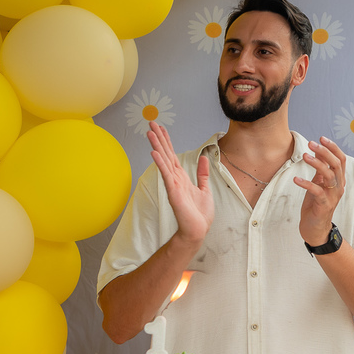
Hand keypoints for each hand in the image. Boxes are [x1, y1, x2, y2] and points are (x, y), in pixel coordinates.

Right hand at [148, 121, 212, 245]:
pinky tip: (154, 152)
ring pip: (163, 160)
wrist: (198, 230)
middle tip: (151, 123)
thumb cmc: (200, 214)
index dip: (167, 141)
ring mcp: (173, 184)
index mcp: (182, 177)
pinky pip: (166, 174)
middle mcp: (175, 178)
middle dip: (159, 138)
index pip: (172, 155)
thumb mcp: (205, 189)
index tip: (161, 128)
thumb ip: (202, 173)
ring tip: (149, 132)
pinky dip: (160, 163)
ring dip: (156, 146)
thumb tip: (204, 157)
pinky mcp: (173, 191)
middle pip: (165, 153)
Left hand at [295, 136, 345, 245]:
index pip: (341, 159)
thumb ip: (320, 168)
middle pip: (336, 165)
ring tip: (305, 156)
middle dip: (325, 152)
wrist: (316, 228)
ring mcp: (332, 196)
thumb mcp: (318, 183)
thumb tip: (316, 150)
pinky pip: (317, 191)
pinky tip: (296, 179)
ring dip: (317, 164)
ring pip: (329, 176)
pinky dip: (307, 184)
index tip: (321, 138)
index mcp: (339, 180)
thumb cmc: (316, 204)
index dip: (333, 148)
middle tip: (312, 143)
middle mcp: (339, 187)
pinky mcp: (324, 205)